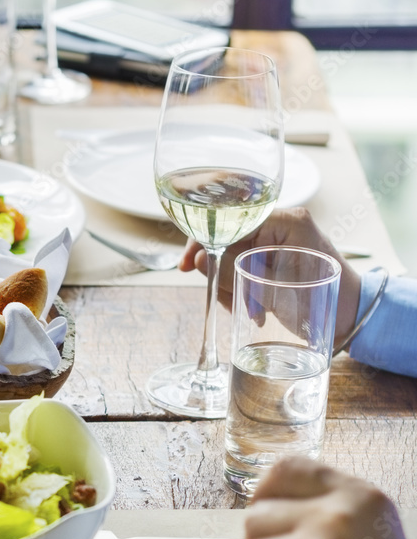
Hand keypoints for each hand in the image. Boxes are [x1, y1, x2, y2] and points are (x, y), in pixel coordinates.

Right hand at [178, 208, 361, 348]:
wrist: (351, 318)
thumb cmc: (323, 299)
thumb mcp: (272, 288)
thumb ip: (234, 271)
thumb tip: (198, 259)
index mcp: (285, 220)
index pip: (230, 220)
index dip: (203, 241)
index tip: (187, 266)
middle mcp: (279, 224)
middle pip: (226, 241)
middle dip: (223, 274)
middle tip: (231, 300)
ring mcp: (276, 241)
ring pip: (231, 259)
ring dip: (233, 287)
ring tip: (252, 309)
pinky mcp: (274, 257)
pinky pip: (242, 269)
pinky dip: (241, 290)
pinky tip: (254, 308)